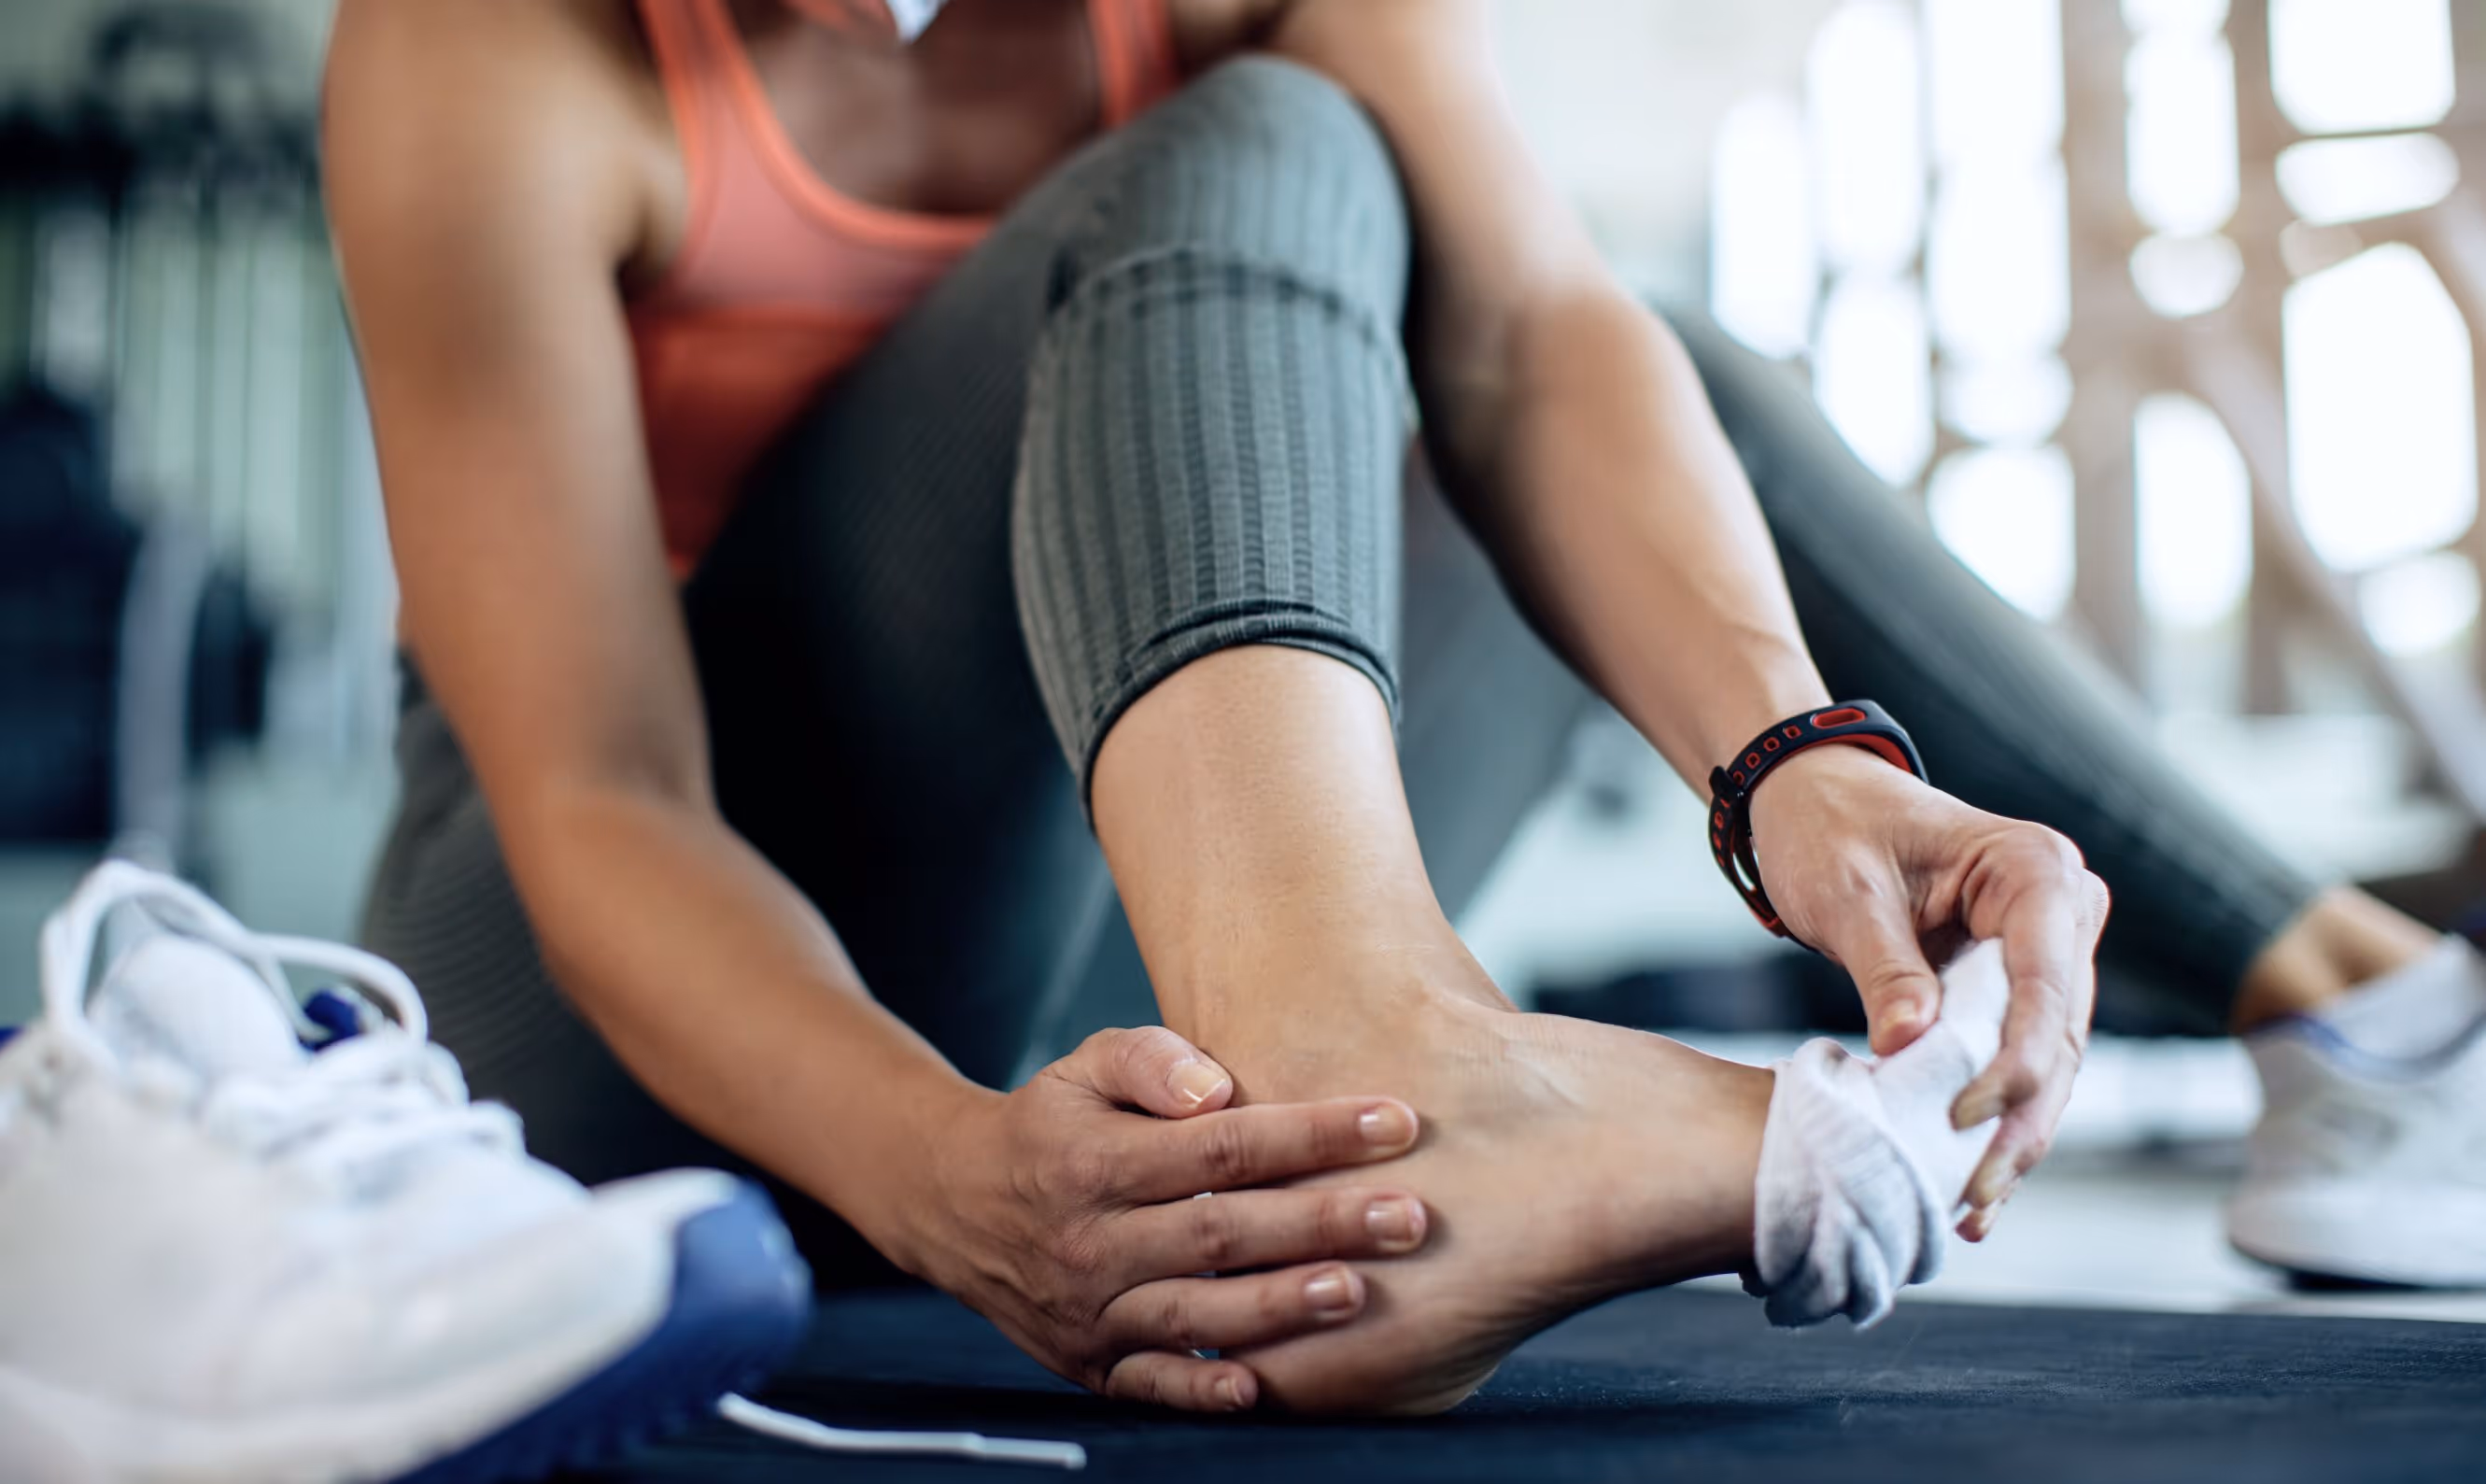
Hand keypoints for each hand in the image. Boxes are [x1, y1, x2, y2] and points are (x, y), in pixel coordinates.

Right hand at [895, 1026, 1428, 1411]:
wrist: (955, 1204)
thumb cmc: (1051, 1124)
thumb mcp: (1084, 1066)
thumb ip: (1150, 1059)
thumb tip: (1215, 1089)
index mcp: (1097, 1162)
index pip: (1220, 1146)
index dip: (1310, 1133)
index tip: (1395, 1121)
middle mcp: (1093, 1241)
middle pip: (1222, 1231)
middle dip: (1323, 1222)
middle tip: (1411, 1215)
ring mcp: (1092, 1309)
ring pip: (1196, 1311)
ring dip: (1280, 1306)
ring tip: (1358, 1291)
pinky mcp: (1091, 1362)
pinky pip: (1150, 1383)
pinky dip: (1202, 1388)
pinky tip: (1261, 1387)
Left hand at [1746, 743, 2109, 1239]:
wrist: (1815, 801)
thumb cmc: (1829, 828)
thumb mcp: (1847, 892)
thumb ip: (1885, 968)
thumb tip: (1909, 1050)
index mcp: (2035, 868)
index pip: (2044, 984)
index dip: (2014, 1062)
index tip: (1963, 1118)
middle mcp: (2063, 909)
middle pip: (2059, 1035)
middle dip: (2019, 1121)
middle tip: (1973, 1196)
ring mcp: (2050, 951)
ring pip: (2050, 1063)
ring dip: (2014, 1137)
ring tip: (1973, 1210)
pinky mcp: (2019, 987)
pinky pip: (2020, 1061)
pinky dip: (1997, 1120)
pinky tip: (1975, 1187)